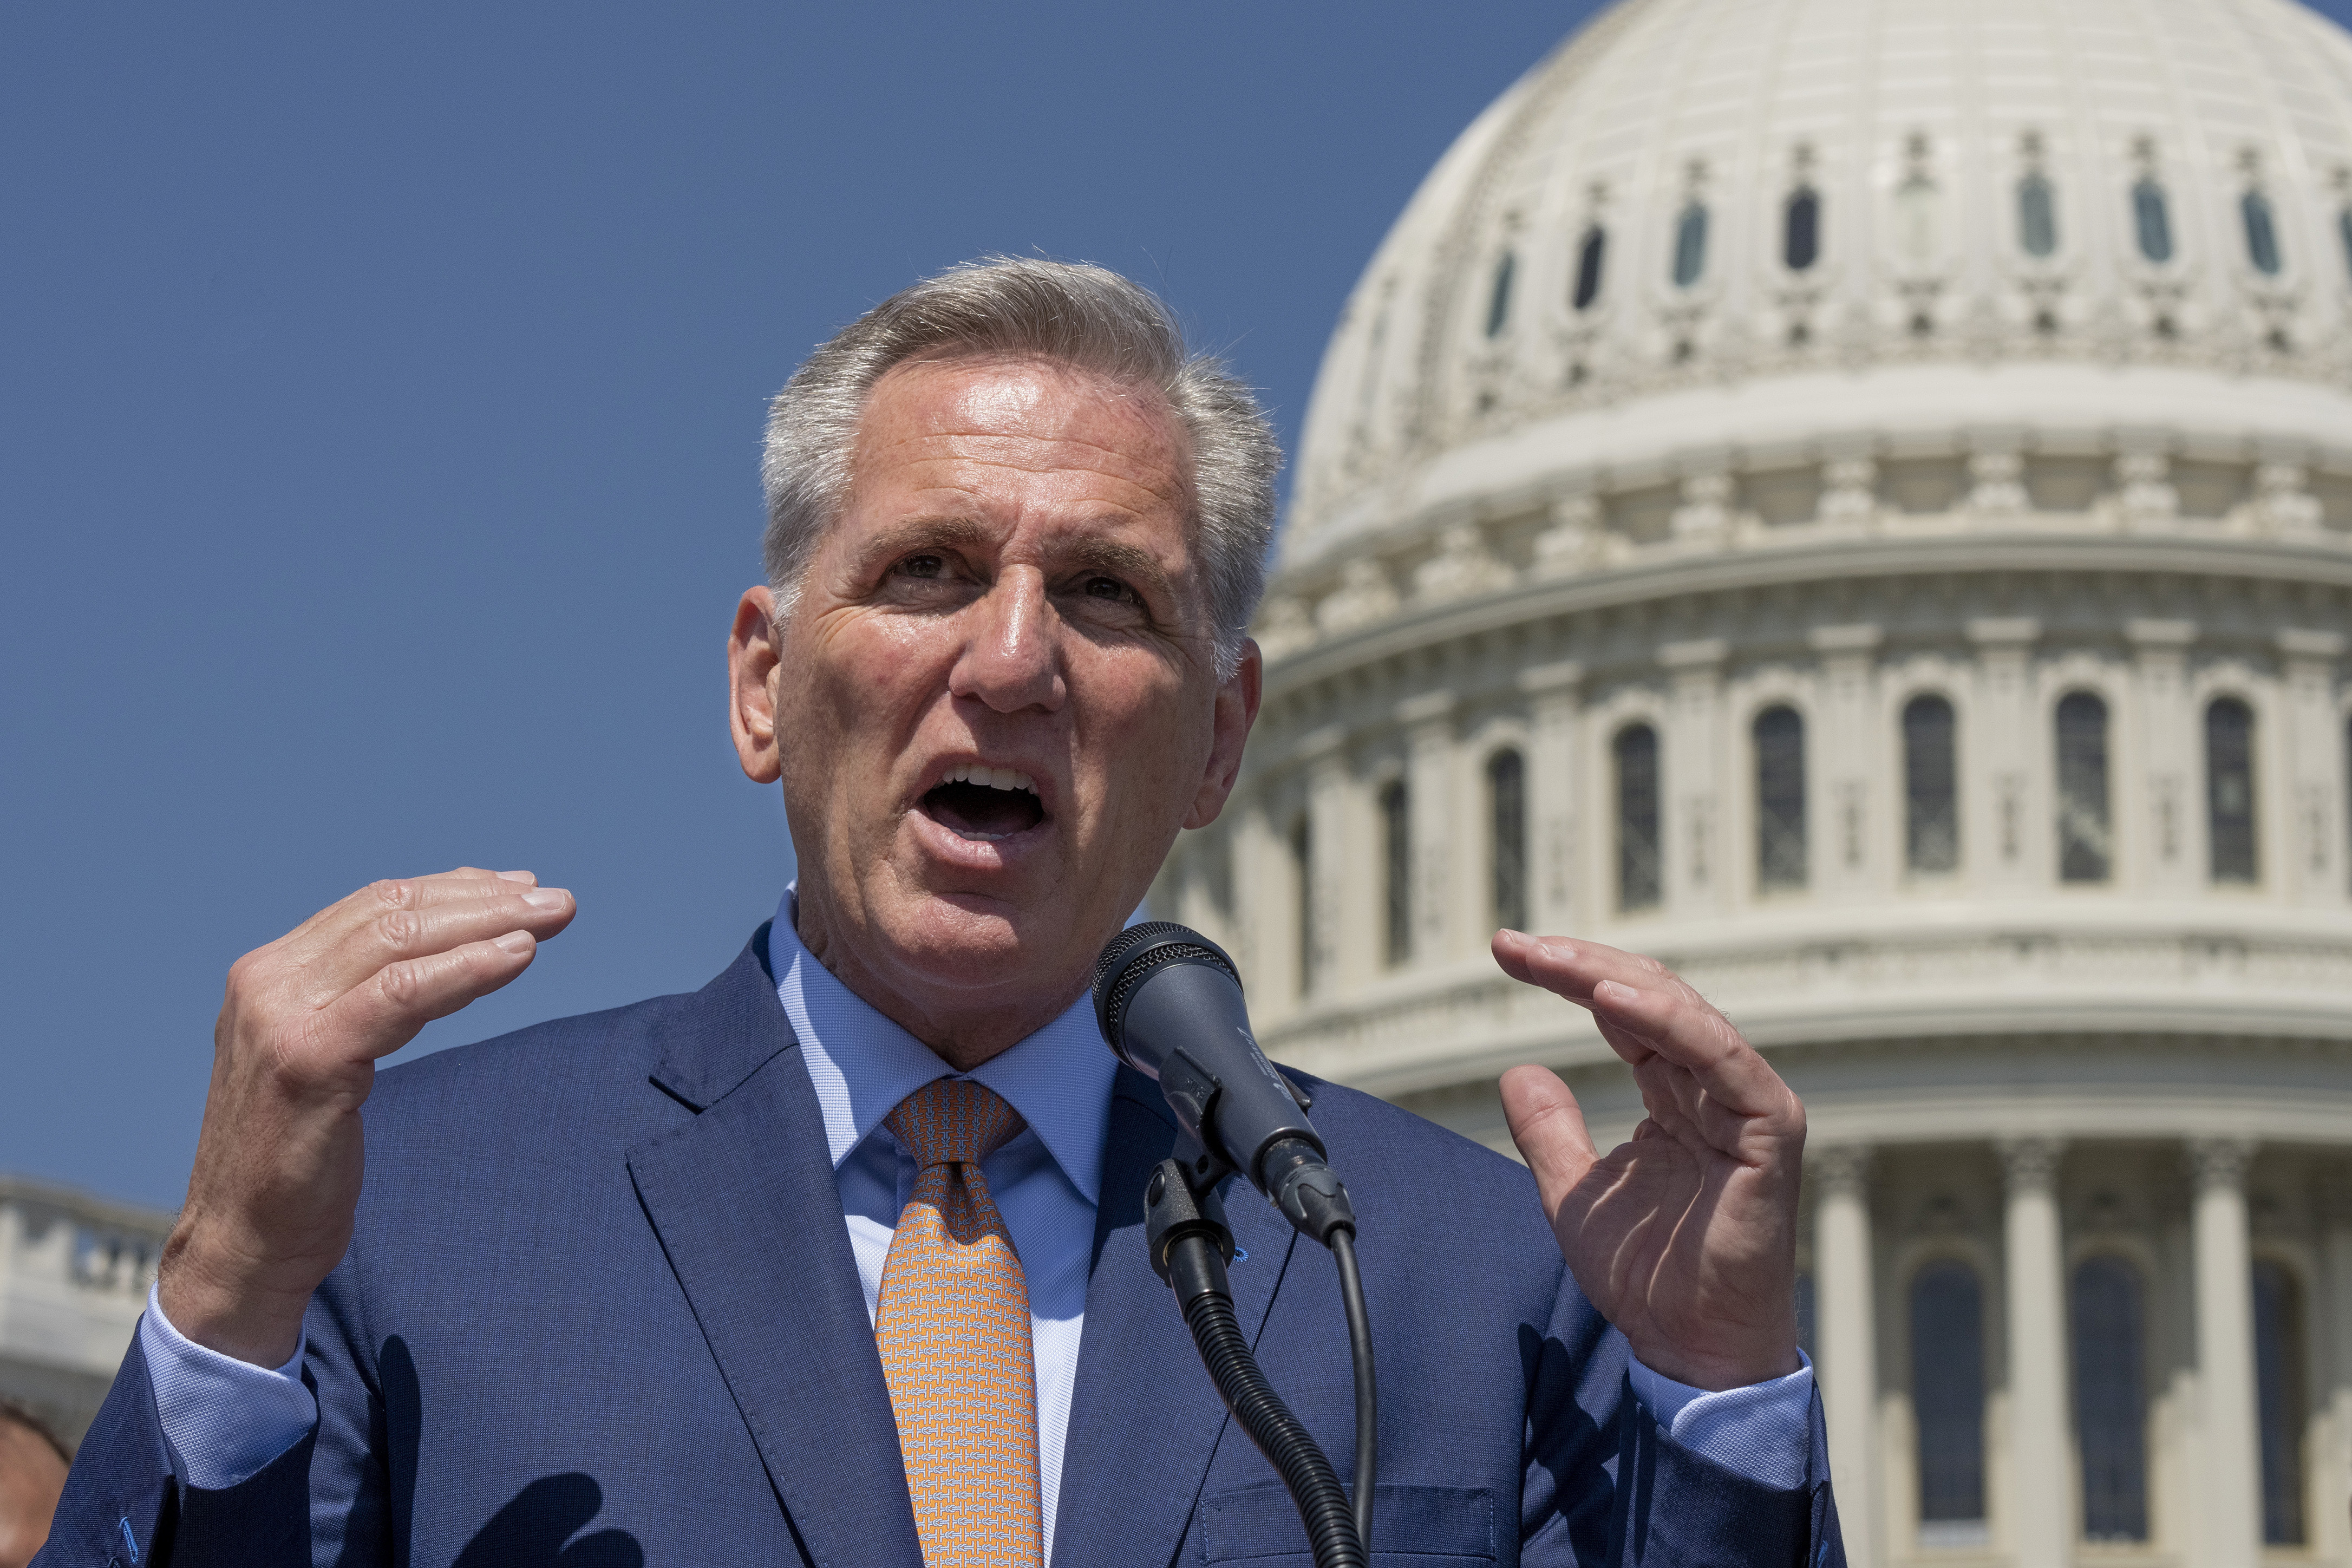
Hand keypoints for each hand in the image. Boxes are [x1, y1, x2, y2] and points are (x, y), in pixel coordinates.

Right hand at [158, 868, 574, 1365]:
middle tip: (555, 901)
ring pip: (401, 942)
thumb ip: (364, 1002)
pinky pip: (402, 996)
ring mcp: (281, 1018)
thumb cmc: (297, 1159)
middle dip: (483, 900)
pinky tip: (516, 958)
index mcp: (271, 973)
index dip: (453, 890)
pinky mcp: (306, 1060)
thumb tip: (441, 951)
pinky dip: (465, 970)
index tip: (517, 888)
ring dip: (488, 923)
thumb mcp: (327, 1057)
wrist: (244, 1245)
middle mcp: (268, 982)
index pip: (374, 906)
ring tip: (552, 919)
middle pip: (393, 913)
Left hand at [1493, 930, 1802, 1390]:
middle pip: (1650, 997)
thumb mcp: (1573, 1192)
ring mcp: (1749, 1103)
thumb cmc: (1646, 1276)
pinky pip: (1720, 1057)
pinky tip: (1610, 1000)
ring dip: (1611, 978)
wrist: (1689, 1347)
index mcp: (1678, 1092)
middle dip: (1580, 964)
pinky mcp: (1770, 1129)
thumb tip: (1516, 1070)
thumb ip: (1548, 1131)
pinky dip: (1667, 1021)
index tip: (1507, 951)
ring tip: (1550, 960)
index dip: (1569, 976)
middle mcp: (1716, 1086)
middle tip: (1515, 945)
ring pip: (1682, 1012)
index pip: (1625, 1012)